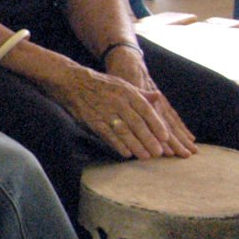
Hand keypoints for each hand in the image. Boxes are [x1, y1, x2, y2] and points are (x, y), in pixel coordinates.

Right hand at [43, 58, 192, 159]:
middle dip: (149, 139)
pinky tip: (126, 153)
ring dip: (135, 145)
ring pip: (123, 131)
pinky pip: (107, 135)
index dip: (156, 124)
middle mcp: (118, 102)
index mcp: (127, 92)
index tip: (166, 137)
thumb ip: (140, 93)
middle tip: (158, 153)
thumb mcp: (122, 84)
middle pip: (136, 123)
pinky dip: (117, 145)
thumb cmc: (100, 84)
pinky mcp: (92, 120)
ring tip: (145, 156)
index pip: (146, 110)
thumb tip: (157, 98)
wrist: (72, 82)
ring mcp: (104, 112)